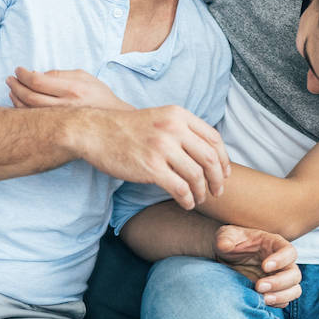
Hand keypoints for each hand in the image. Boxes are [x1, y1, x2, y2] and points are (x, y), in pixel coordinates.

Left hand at [7, 68, 132, 110]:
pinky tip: (19, 102)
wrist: (111, 122)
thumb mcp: (84, 76)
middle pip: (30, 97)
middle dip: (16, 86)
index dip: (24, 75)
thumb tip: (38, 75)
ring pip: (30, 111)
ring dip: (16, 98)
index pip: (39, 81)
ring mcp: (61, 121)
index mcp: (72, 89)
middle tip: (9, 79)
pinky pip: (35, 121)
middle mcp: (65, 106)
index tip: (18, 70)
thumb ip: (61, 74)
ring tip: (11, 89)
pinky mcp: (58, 129)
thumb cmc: (99, 96)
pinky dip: (23, 111)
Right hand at [78, 106, 229, 209]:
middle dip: (217, 179)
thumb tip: (207, 151)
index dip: (224, 159)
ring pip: (196, 176)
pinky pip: (180, 188)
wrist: (95, 132)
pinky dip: (187, 200)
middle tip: (217, 191)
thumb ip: (181, 129)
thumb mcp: (158, 118)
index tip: (224, 173)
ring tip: (199, 199)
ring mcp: (162, 148)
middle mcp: (173, 128)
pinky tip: (186, 204)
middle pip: (209, 158)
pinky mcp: (151, 167)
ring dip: (202, 192)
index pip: (214, 138)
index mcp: (178, 115)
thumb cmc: (126, 129)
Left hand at [213, 224, 301, 307]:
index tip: (264, 266)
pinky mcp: (275, 292)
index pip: (288, 251)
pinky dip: (276, 304)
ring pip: (294, 290)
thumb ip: (225, 239)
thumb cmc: (230, 243)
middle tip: (259, 286)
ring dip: (281, 296)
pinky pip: (285, 301)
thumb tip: (225, 245)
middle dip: (279, 282)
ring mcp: (280, 278)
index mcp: (274, 244)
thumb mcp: (225, 236)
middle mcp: (282, 262)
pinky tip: (262, 303)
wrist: (225, 259)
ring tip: (263, 299)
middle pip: (294, 274)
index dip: (281, 259)